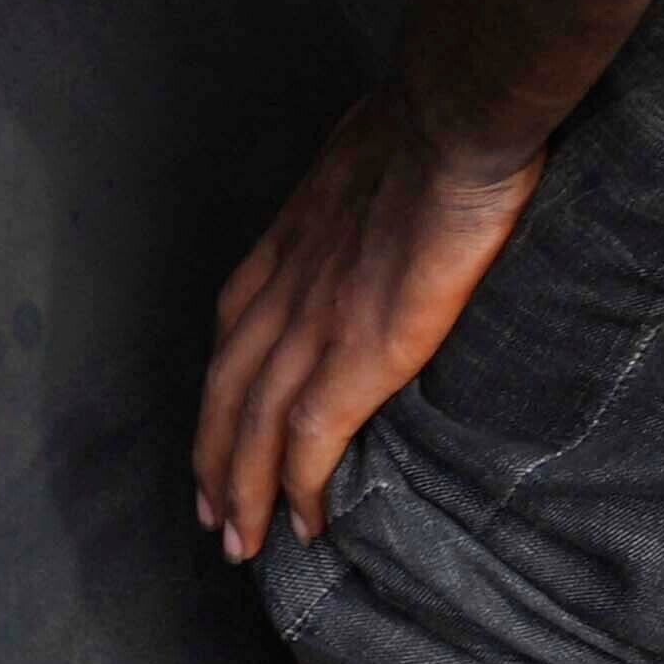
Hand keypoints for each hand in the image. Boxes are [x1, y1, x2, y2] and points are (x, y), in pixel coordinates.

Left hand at [197, 91, 545, 558]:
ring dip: (243, 491)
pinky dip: (299, 487)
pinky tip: (306, 526)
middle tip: (212, 518)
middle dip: (215, 460)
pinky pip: (311, 437)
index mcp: (286, 247)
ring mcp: (314, 323)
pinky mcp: (358, 352)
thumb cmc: (428, 126)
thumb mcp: (366, 159)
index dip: (222, 393)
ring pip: (255, 427)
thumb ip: (359, 200)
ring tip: (243, 543)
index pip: (232, 335)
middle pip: (226, 392)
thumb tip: (383, 206)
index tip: (220, 435)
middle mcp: (282, 290)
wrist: (451, 120)